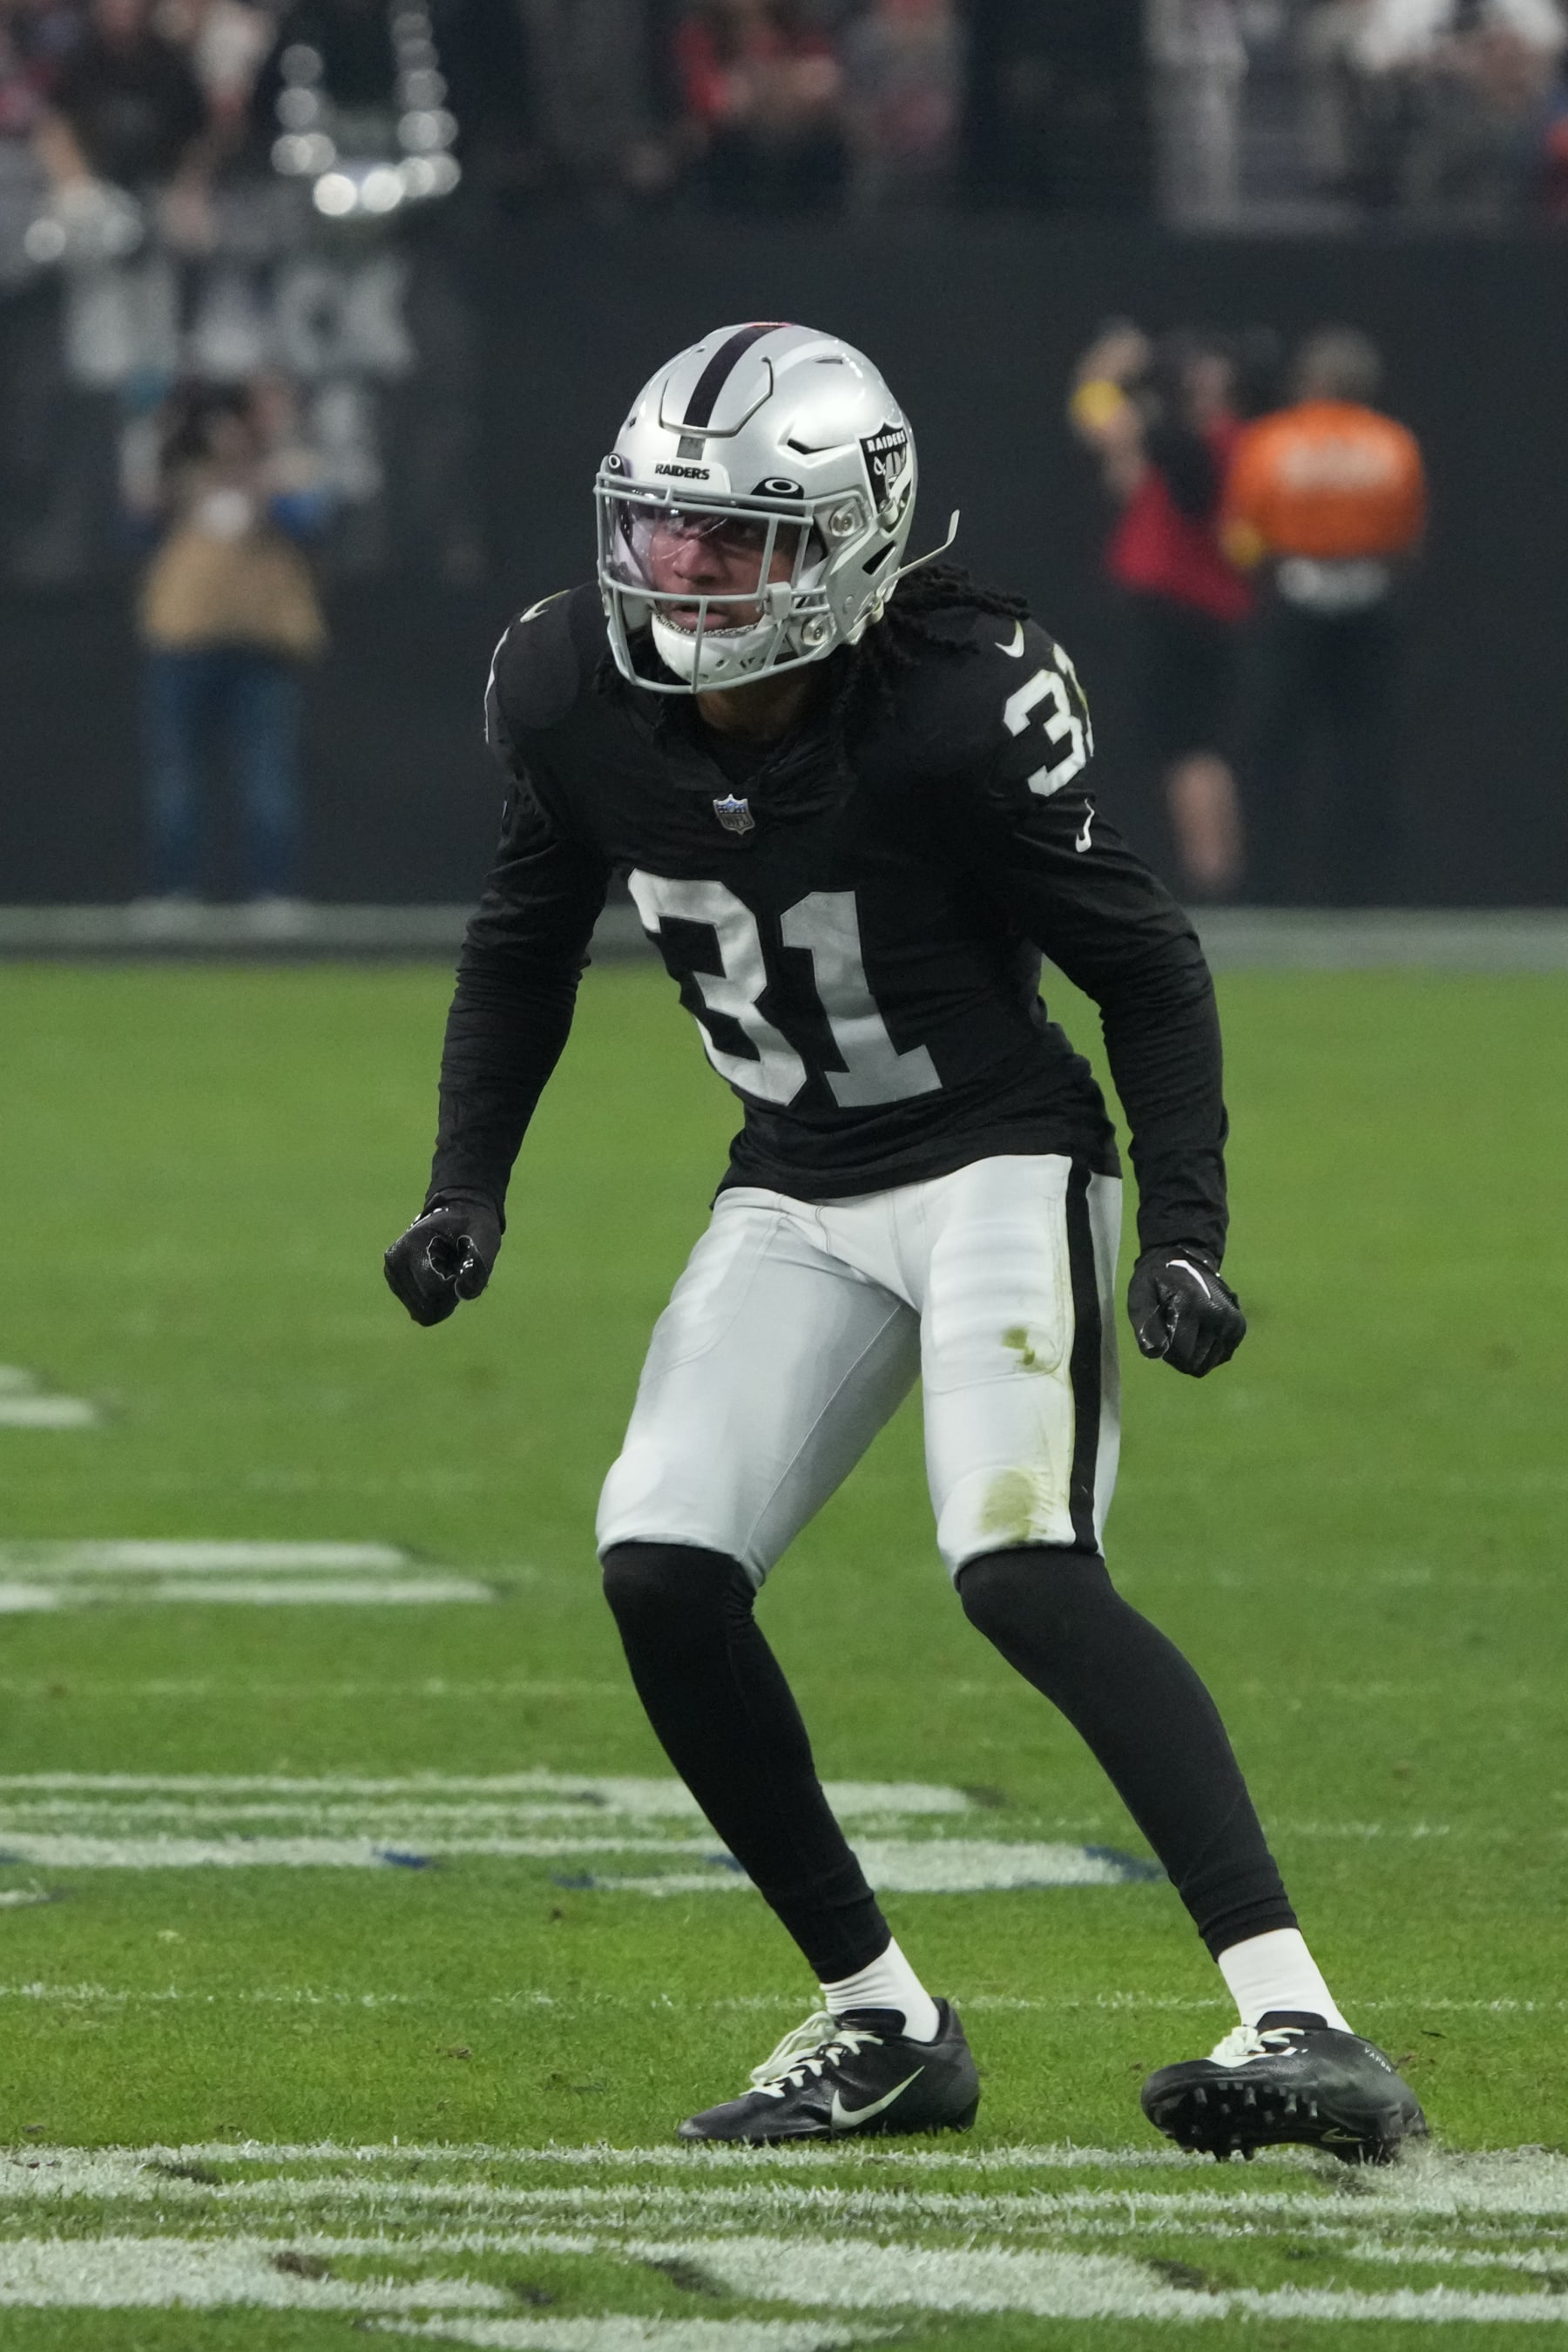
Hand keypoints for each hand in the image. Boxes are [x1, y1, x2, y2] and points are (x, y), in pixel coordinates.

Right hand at [384, 1193, 501, 1326]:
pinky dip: (435, 1299)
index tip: (464, 1266)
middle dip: (449, 1296)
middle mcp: (394, 1263)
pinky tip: (440, 1276)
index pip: (434, 1291)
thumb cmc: (472, 1224)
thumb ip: (478, 1263)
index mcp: (411, 1247)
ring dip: (442, 1298)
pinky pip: (421, 1309)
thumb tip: (462, 1293)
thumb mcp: (484, 1237)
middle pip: (427, 1306)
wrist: (457, 1213)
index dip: (457, 1288)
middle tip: (457, 1269)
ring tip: (448, 1270)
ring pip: (423, 1312)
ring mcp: (393, 1275)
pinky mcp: (396, 1285)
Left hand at [1127, 1245, 1245, 1377]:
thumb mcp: (1141, 1297)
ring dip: (1194, 1353)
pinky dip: (1208, 1350)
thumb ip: (1146, 1325)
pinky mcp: (1239, 1327)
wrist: (1185, 1257)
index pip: (1181, 1356)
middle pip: (1196, 1364)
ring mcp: (1232, 1322)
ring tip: (1185, 1329)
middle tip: (1171, 1332)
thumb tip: (1155, 1352)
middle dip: (1179, 1356)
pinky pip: (1221, 1356)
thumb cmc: (1157, 1280)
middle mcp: (1218, 1315)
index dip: (1165, 1352)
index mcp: (1192, 1306)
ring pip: (1208, 1363)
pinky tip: (1199, 1330)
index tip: (1160, 1333)